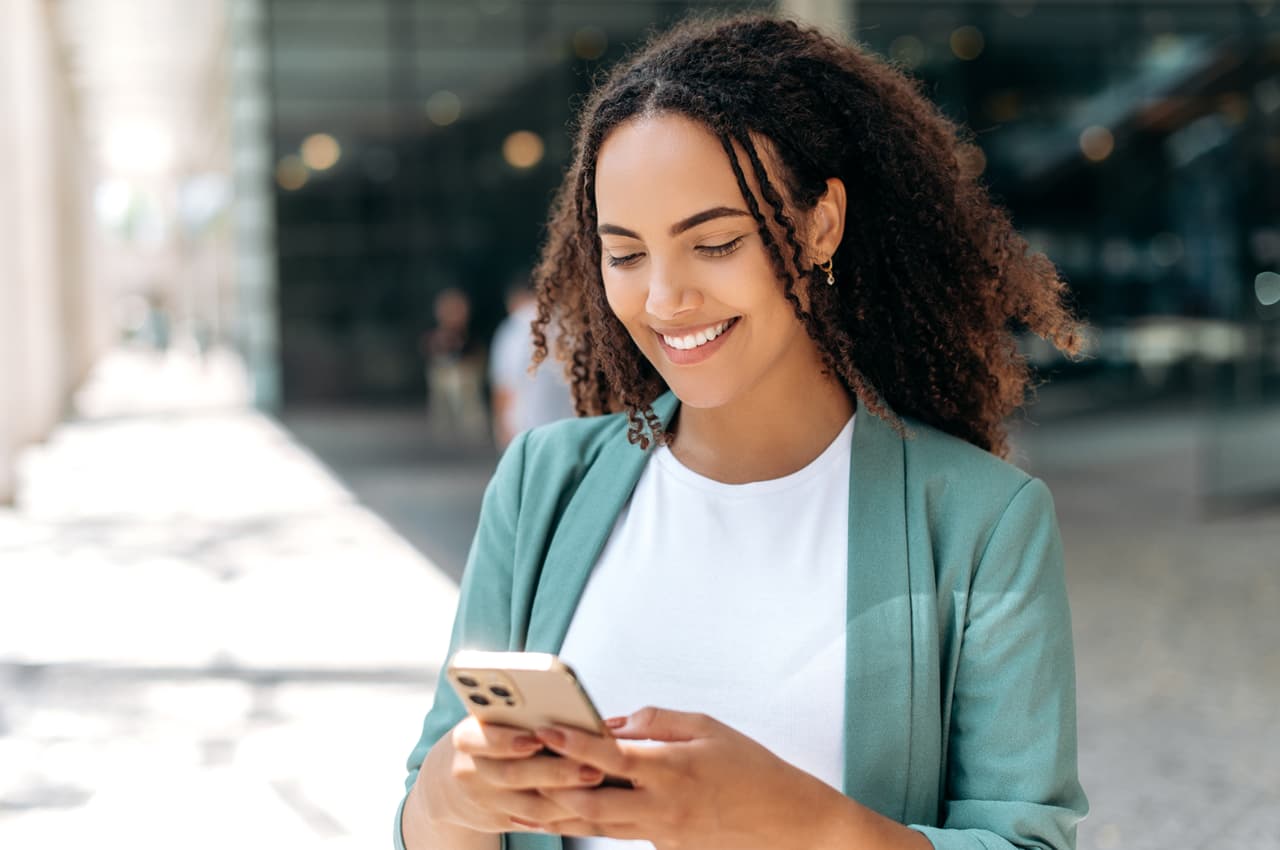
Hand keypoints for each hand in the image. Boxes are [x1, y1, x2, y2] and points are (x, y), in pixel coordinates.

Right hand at [415, 714, 608, 833]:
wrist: (447, 785)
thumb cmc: (485, 737)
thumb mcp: (488, 718)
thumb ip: (515, 712)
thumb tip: (566, 705)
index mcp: (466, 738)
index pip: (477, 739)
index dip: (505, 740)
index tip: (535, 737)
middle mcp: (471, 773)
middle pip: (514, 775)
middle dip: (555, 771)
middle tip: (591, 764)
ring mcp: (486, 803)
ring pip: (531, 807)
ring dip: (568, 797)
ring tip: (598, 781)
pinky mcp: (501, 823)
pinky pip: (538, 823)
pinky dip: (565, 814)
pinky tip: (588, 803)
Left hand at [529, 706, 854, 848]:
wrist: (788, 824)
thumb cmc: (752, 768)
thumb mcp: (708, 727)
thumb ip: (656, 721)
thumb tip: (613, 721)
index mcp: (671, 768)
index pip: (609, 753)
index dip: (571, 740)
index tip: (543, 727)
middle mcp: (660, 805)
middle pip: (587, 799)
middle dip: (548, 783)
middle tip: (516, 765)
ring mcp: (660, 834)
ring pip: (592, 824)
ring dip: (555, 811)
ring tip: (519, 797)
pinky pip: (615, 834)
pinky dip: (585, 824)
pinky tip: (560, 816)